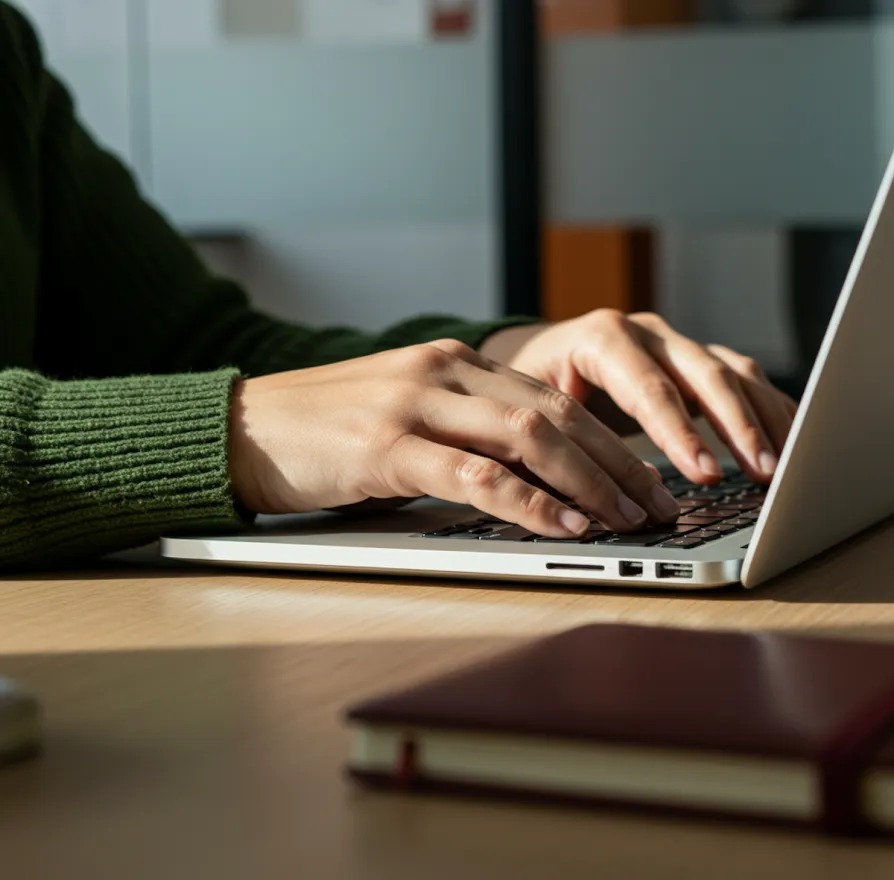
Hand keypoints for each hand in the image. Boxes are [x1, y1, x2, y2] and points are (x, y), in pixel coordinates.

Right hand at [228, 340, 683, 536]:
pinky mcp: (385, 447)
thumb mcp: (406, 413)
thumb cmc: (326, 428)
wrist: (244, 425)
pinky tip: (563, 525)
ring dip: (588, 481)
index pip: (550, 397)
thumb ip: (464, 428)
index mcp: (452, 362)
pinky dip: (527, 501)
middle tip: (657, 503)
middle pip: (553, 412)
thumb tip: (530, 474)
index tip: (645, 477)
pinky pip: (473, 474)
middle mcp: (442, 372)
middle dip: (616, 461)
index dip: (608, 439)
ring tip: (627, 519)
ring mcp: (413, 404)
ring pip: (526, 436)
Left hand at [482, 311, 796, 484]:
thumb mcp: (530, 410)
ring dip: (762, 419)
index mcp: (601, 338)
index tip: (704, 474)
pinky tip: (788, 439)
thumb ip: (561, 447)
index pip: (648, 387)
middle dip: (736, 428)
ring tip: (784, 466)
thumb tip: (600, 502)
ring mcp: (675, 343)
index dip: (679, 432)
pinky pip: (743, 377)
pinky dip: (767, 408)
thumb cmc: (530, 388)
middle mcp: (645, 332)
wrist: (537, 354)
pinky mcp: (694, 359)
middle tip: (763, 473)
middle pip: (703, 374)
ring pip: (733, 372)